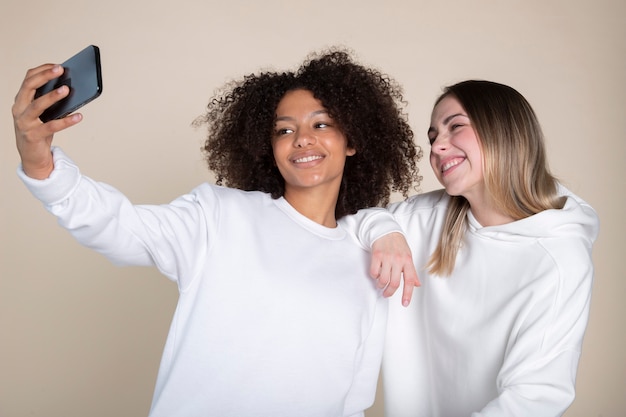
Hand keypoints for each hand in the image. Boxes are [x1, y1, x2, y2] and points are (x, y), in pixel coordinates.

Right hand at [12, 64, 82, 178]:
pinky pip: (51, 126)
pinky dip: (66, 121)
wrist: (32, 156)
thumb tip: (69, 88)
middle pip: (29, 87)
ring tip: (67, 90)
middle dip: (45, 76)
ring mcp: (24, 123)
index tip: (57, 65)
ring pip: (37, 105)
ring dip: (53, 96)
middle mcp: (19, 109)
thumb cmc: (39, 131)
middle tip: (61, 70)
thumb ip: (50, 101)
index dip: (42, 70)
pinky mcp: (33, 136)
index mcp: (21, 100)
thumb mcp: (43, 114)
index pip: (28, 79)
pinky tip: (78, 116)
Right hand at [370, 232, 419, 305]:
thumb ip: (412, 271)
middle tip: (386, 294)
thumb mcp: (408, 256)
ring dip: (381, 285)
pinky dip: (374, 276)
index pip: (410, 280)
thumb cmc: (398, 244)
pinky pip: (374, 272)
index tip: (405, 303)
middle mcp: (398, 260)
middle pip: (394, 283)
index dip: (407, 294)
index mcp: (408, 261)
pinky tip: (376, 274)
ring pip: (383, 279)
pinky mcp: (376, 255)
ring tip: (380, 284)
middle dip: (389, 292)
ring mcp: (387, 257)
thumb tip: (417, 284)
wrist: (386, 230)